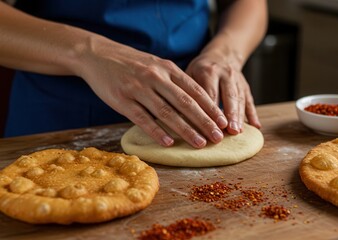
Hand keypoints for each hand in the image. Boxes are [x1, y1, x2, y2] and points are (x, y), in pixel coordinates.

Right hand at [75, 36, 227, 147]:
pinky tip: (169, 142)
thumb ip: (175, 81)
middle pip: (185, 102)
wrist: (98, 55)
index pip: (195, 90)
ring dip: (186, 130)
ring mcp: (138, 88)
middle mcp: (156, 77)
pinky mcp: (122, 100)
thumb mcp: (157, 65)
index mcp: (167, 68)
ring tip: (200, 143)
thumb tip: (198, 103)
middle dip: (204, 121)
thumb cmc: (133, 64)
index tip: (223, 121)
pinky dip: (157, 131)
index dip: (211, 107)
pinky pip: (142, 118)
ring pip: (166, 112)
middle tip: (218, 137)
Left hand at [186, 50, 260, 134]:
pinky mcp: (245, 87)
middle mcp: (225, 74)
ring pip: (240, 99)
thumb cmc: (201, 69)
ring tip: (238, 132)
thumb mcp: (190, 73)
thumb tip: (179, 115)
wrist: (222, 55)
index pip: (210, 93)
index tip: (210, 125)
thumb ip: (187, 91)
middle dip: (230, 114)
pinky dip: (253, 114)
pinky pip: (250, 100)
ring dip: (240, 116)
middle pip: (229, 96)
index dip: (211, 110)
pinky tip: (256, 126)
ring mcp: (238, 81)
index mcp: (209, 71)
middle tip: (230, 130)